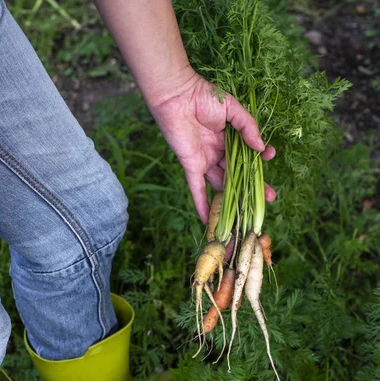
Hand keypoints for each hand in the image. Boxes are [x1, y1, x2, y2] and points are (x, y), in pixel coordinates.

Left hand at [150, 71, 275, 223]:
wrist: (176, 95)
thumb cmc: (203, 96)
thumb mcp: (232, 108)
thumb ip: (248, 126)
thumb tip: (261, 147)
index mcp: (229, 138)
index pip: (248, 154)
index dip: (259, 159)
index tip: (270, 157)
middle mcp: (218, 152)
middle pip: (238, 174)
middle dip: (253, 186)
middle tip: (269, 198)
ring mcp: (205, 160)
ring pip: (221, 183)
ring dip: (233, 198)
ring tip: (247, 211)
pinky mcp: (192, 166)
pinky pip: (197, 189)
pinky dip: (202, 204)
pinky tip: (208, 220)